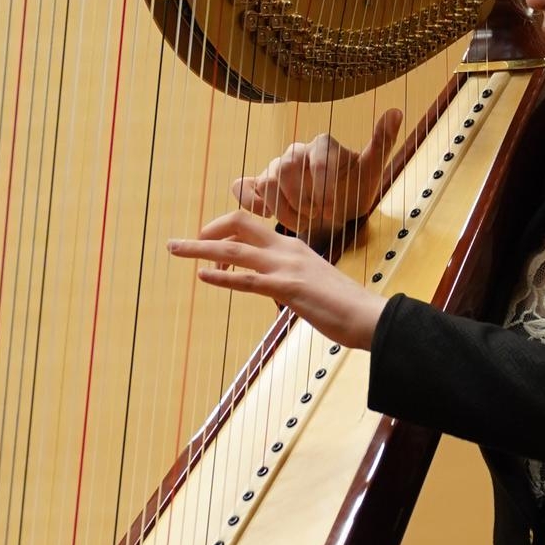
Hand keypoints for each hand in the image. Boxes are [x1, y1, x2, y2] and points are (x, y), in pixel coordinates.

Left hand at [169, 207, 384, 350]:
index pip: (251, 228)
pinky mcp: (288, 288)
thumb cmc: (345, 307)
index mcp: (294, 247)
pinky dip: (221, 276)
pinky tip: (202, 276)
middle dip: (204, 232)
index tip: (207, 247)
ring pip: (234, 249)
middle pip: (238, 226)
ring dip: (199, 249)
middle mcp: (287, 250)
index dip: (224, 232)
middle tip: (179, 244)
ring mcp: (287, 268)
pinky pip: (247, 280)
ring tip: (174, 249)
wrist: (370, 317)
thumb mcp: (314, 285)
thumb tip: (276, 289)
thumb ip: (292, 280)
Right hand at [232, 107, 403, 235]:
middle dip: (302, 199)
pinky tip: (267, 215)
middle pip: (286, 169)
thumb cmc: (353, 189)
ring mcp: (275, 168)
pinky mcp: (260, 185)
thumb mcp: (372, 170)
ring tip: (303, 223)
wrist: (335, 211)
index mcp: (322, 145)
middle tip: (317, 217)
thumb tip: (396, 111)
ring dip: (284, 209)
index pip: (317, 159)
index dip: (323, 188)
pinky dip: (251, 201)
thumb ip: (382, 142)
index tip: (331, 211)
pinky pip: (244, 187)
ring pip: (267, 181)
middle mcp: (296, 152)